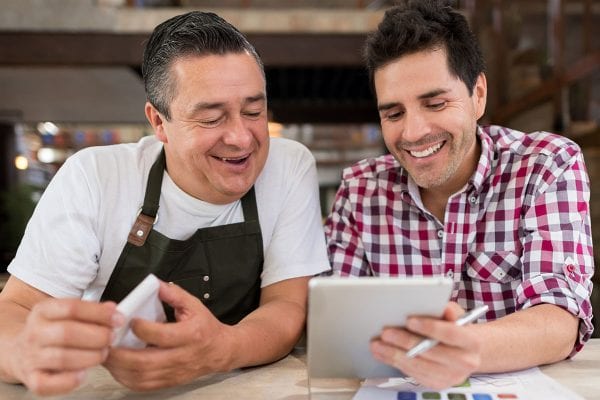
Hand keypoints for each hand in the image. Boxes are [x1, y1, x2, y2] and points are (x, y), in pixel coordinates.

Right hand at [10, 298, 119, 395]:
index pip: (72, 308)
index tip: (118, 319)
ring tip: (103, 353)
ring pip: (62, 358)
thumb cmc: (51, 331)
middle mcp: (34, 333)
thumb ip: (91, 310)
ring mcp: (31, 357)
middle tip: (111, 338)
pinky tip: (83, 374)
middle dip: (97, 336)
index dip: (99, 313)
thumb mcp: (66, 313)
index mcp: (43, 311)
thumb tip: (112, 309)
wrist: (18, 350)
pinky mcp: (32, 379)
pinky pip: (48, 384)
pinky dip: (69, 381)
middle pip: (67, 333)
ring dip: (90, 357)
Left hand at [104, 281, 233, 390]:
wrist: (221, 351)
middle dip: (121, 354)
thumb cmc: (206, 328)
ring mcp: (174, 372)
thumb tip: (155, 284)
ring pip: (141, 377)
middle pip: (146, 362)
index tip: (130, 320)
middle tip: (107, 342)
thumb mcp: (195, 305)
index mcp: (190, 335)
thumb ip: (174, 295)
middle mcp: (182, 356)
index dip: (142, 329)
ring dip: (119, 368)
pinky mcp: (168, 382)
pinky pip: (142, 386)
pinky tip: (118, 367)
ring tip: (107, 354)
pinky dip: (126, 378)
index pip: (162, 335)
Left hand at [370, 302, 482, 388]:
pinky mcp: (437, 384)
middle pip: (431, 352)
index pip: (451, 334)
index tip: (409, 320)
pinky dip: (395, 363)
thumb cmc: (455, 330)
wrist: (464, 353)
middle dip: (406, 341)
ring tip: (378, 344)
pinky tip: (383, 354)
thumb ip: (448, 309)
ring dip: (394, 355)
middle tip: (386, 332)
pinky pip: (414, 374)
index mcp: (472, 342)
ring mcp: (451, 376)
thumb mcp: (455, 316)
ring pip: (419, 366)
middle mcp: (465, 362)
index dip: (430, 327)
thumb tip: (439, 304)